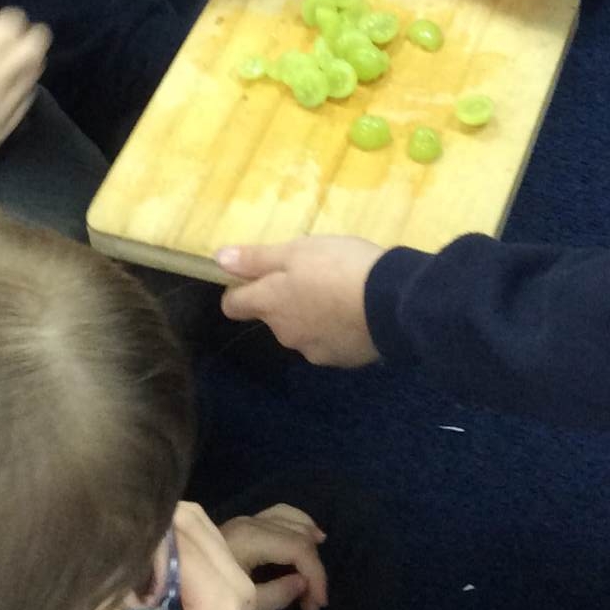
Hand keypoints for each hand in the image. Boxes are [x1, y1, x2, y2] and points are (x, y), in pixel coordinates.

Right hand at [99, 502, 255, 609]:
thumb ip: (108, 609)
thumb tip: (93, 561)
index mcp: (219, 601)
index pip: (177, 543)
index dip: (141, 541)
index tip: (109, 545)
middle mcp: (239, 578)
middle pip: (191, 520)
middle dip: (152, 527)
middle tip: (120, 549)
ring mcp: (241, 574)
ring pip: (198, 520)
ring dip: (165, 529)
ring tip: (136, 558)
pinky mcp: (235, 574)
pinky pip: (204, 535)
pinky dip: (176, 537)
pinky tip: (152, 562)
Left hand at [215, 236, 383, 365]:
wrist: (391, 302)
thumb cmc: (339, 266)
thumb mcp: (297, 250)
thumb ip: (257, 258)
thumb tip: (218, 260)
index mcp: (270, 304)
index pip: (233, 305)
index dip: (240, 288)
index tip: (258, 274)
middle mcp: (285, 333)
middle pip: (272, 316)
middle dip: (286, 298)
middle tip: (314, 273)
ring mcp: (313, 350)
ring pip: (302, 330)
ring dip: (312, 314)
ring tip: (341, 292)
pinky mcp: (341, 360)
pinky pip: (330, 341)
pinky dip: (336, 328)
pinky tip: (357, 312)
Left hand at [220, 503, 327, 609]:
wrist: (165, 600)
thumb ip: (275, 594)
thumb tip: (302, 583)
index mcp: (244, 542)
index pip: (294, 547)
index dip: (314, 573)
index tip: (317, 606)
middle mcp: (244, 525)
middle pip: (293, 532)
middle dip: (312, 565)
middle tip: (316, 602)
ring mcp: (242, 523)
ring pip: (286, 516)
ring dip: (307, 538)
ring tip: (319, 564)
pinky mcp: (240, 527)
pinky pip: (276, 516)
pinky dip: (296, 524)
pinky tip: (308, 535)